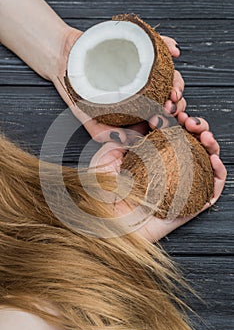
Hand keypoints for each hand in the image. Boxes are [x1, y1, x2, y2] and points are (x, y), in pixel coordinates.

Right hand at [54, 32, 184, 142]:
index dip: (166, 120)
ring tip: (173, 87)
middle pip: (169, 98)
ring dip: (177, 81)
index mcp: (137, 107)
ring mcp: (144, 69)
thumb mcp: (87, 116)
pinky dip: (169, 45)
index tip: (162, 121)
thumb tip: (123, 140)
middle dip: (176, 103)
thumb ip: (102, 132)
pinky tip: (174, 51)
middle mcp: (144, 89)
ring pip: (169, 75)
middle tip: (170, 105)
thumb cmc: (78, 90)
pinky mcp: (140, 48)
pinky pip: (159, 45)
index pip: (158, 116)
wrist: (65, 60)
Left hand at [89, 113, 226, 241]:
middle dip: (196, 125)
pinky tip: (213, 157)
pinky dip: (219, 171)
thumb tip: (144, 120)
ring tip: (203, 133)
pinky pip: (211, 187)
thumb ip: (125, 135)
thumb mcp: (107, 154)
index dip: (177, 117)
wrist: (104, 222)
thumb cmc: (101, 191)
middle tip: (189, 119)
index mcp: (152, 156)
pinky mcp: (189, 203)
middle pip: (192, 142)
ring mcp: (181, 184)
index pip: (172, 131)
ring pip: (205, 160)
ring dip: (210, 142)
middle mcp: (169, 168)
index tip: (173, 107)